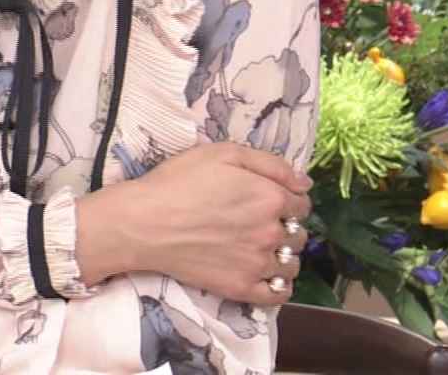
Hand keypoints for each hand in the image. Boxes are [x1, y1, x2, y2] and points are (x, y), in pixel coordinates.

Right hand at [81, 143, 312, 304]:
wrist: (144, 222)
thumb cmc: (179, 181)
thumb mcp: (224, 153)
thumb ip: (270, 164)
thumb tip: (304, 183)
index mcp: (270, 197)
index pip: (301, 205)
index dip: (289, 201)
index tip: (272, 201)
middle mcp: (271, 232)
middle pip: (299, 235)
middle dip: (286, 228)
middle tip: (261, 224)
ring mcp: (257, 264)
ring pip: (292, 264)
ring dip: (284, 256)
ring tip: (261, 250)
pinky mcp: (241, 288)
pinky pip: (278, 294)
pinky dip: (278, 286)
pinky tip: (266, 275)